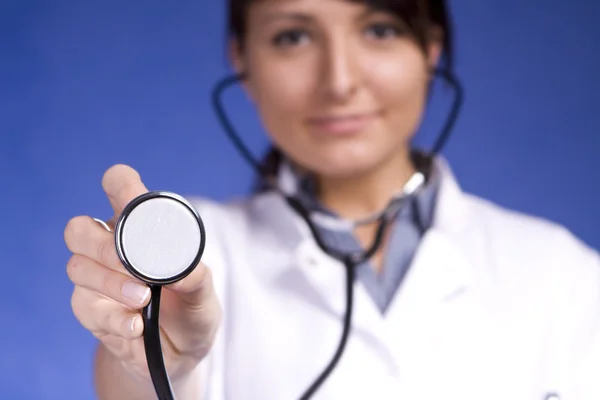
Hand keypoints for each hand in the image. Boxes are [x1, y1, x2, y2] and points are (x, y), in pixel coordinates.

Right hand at [65, 164, 221, 381]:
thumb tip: (180, 271)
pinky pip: (87, 308)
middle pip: (79, 229)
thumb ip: (196, 278)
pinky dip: (114, 317)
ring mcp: (96, 280)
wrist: (180, 354)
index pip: (119, 188)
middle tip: (132, 266)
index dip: (119, 185)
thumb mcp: (204, 294)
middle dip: (102, 246)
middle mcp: (111, 248)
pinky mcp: (91, 312)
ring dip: (111, 284)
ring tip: (143, 300)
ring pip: (78, 267)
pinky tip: (136, 326)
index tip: (130, 197)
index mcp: (140, 229)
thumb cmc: (192, 310)